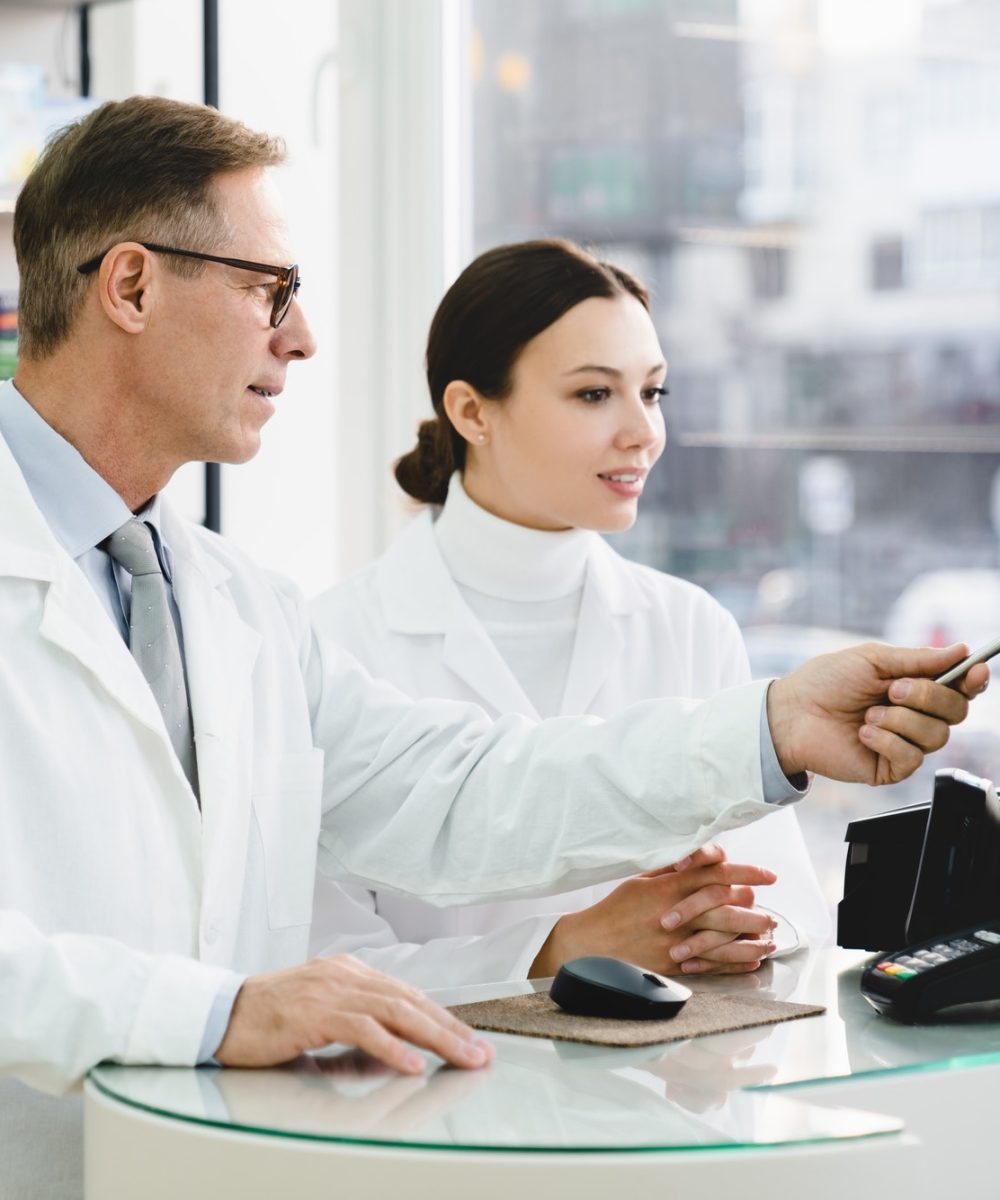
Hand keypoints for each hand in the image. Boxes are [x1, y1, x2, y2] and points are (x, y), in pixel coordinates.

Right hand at [216, 954, 494, 1074]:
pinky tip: (412, 1062)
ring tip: (461, 1057)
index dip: (441, 1016)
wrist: (221, 1012)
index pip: (407, 993)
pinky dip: (392, 1046)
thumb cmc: (268, 1017)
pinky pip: (362, 1028)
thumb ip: (357, 1017)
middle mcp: (346, 974)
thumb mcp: (321, 1010)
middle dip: (450, 1027)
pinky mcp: (315, 1011)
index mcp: (349, 971)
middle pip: (410, 1000)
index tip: (468, 1038)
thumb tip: (398, 1039)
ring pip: (396, 1011)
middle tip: (479, 1051)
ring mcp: (331, 989)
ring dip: (434, 1036)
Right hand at [528, 843, 777, 977]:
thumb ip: (672, 868)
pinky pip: (711, 965)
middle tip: (771, 912)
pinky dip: (735, 963)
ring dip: (750, 938)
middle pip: (725, 907)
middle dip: (753, 908)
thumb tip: (701, 857)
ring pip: (723, 939)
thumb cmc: (616, 908)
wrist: (592, 943)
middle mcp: (675, 913)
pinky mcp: (673, 965)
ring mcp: (675, 941)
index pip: (714, 873)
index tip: (766, 876)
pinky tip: (752, 961)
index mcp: (668, 887)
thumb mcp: (641, 879)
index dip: (745, 872)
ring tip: (769, 937)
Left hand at [767, 641, 987, 784]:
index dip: (973, 680)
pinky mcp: (890, 767)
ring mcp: (904, 742)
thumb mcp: (872, 659)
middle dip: (929, 698)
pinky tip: (864, 733)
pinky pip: (912, 758)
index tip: (975, 670)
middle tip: (894, 690)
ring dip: (901, 720)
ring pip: (937, 736)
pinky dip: (888, 741)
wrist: (792, 713)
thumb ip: (917, 659)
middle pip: (957, 711)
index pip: (960, 687)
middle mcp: (916, 715)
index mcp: (915, 686)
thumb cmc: (826, 681)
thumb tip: (960, 650)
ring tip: (869, 713)